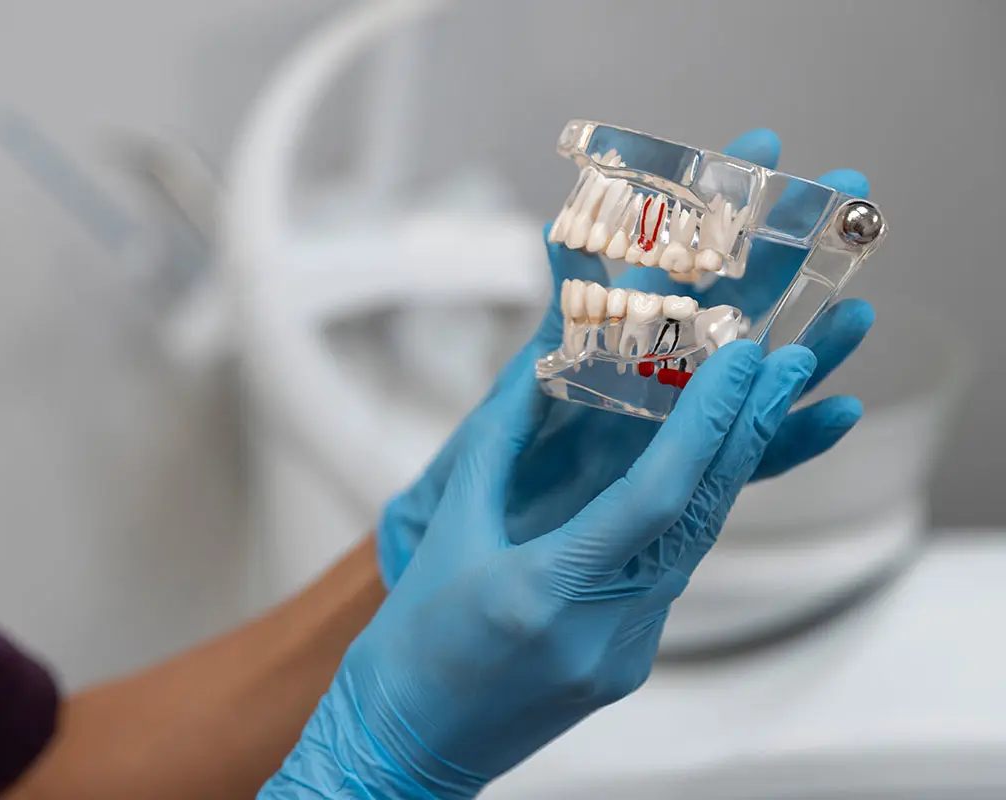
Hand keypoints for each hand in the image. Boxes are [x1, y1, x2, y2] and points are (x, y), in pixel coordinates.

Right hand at [263, 340, 817, 797]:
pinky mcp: (627, 668)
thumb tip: (541, 367)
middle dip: (749, 431)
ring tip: (754, 403)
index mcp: (546, 589)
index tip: (743, 357)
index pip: (656, 495)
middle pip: (699, 517)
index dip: (708, 421)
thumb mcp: (448, 531)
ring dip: (723, 473)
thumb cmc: (411, 640)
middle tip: (789, 361)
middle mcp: (602, 630)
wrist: (407, 747)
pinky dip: (684, 520)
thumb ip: (499, 443)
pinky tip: (693, 477)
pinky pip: (668, 581)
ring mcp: (623, 657)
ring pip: (692, 548)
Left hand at [378, 129, 873, 583]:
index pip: (673, 266)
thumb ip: (556, 318)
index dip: (717, 210)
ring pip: (754, 382)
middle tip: (851, 196)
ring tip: (856, 313)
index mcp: (610, 346)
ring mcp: (670, 433)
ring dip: (809, 346)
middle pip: (730, 309)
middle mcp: (649, 381)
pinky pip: (749, 464)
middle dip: (786, 257)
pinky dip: (793, 440)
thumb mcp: (519, 379)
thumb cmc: (482, 464)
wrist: (472, 550)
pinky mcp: (681, 488)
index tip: (761, 149)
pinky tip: (839, 414)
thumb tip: (559, 234)